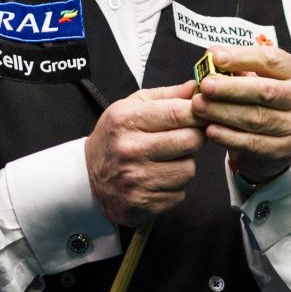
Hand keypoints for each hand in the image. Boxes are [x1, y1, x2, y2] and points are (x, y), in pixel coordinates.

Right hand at [85, 80, 205, 226]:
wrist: (87, 178)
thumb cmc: (115, 137)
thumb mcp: (131, 107)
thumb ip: (165, 96)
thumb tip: (194, 88)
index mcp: (126, 120)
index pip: (177, 112)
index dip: (198, 112)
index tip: (203, 113)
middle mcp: (130, 149)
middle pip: (189, 141)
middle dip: (196, 137)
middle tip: (188, 136)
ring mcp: (136, 179)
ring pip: (188, 169)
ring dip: (184, 164)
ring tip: (168, 159)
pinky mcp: (143, 203)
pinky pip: (179, 193)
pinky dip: (174, 186)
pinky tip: (159, 178)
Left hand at [191, 46, 290, 184]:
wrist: (275, 137)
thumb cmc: (260, 99)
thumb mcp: (254, 77)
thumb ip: (236, 67)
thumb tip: (211, 57)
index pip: (270, 59)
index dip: (242, 57)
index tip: (215, 57)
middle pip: (265, 91)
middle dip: (231, 88)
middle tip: (205, 85)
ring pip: (256, 118)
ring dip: (223, 112)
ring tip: (199, 106)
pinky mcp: (284, 149)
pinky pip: (253, 143)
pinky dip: (228, 136)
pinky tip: (211, 130)